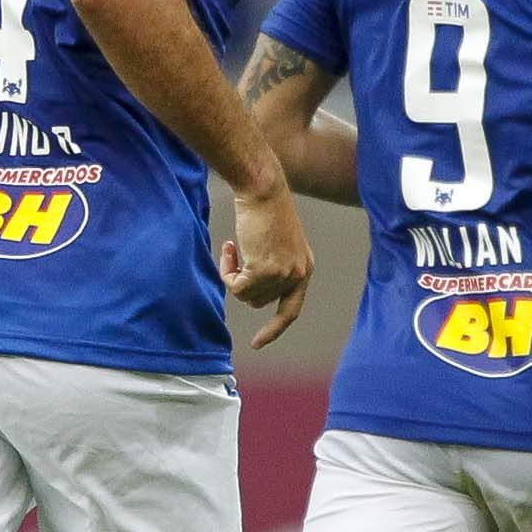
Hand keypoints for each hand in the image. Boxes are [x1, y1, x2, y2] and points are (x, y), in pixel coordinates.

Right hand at [221, 182, 312, 349]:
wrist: (263, 189)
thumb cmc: (265, 208)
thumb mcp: (276, 243)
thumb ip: (270, 267)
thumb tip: (249, 292)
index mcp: (305, 268)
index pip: (291, 309)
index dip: (274, 328)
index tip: (258, 342)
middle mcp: (299, 274)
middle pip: (260, 301)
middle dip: (242, 284)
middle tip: (233, 255)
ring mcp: (283, 274)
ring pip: (246, 296)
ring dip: (233, 276)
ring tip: (232, 248)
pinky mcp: (265, 270)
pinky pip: (236, 286)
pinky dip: (226, 271)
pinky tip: (228, 247)